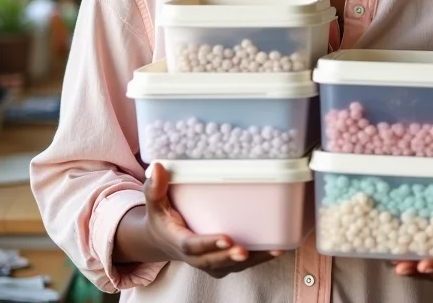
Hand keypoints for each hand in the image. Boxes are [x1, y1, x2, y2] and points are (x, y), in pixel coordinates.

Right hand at [114, 162, 282, 278]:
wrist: (163, 240)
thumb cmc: (162, 217)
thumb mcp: (155, 202)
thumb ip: (155, 187)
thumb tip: (158, 167)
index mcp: (178, 241)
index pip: (192, 246)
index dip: (209, 243)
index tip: (226, 238)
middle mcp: (195, 257)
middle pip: (213, 261)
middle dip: (230, 257)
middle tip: (245, 250)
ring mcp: (209, 262)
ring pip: (230, 266)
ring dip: (252, 260)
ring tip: (273, 250)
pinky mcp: (222, 262)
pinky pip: (240, 264)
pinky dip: (258, 258)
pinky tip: (277, 248)